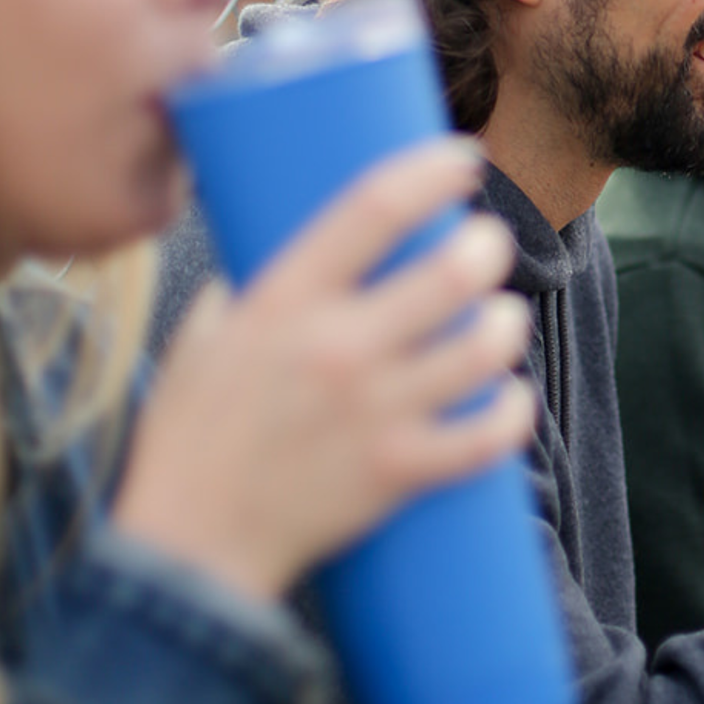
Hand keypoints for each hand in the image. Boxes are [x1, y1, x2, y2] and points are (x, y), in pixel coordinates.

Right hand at [114, 138, 535, 602]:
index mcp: (283, 301)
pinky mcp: (398, 472)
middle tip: (488, 249)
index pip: (374, 207)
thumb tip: (297, 250)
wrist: (190, 545)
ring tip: (502, 320)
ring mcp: (373, 413)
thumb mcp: (202, 337)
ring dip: (507, 326)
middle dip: (489, 249)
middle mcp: (336, 349)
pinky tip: (512, 397)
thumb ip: (252, 289)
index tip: (465, 158)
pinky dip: (513, 413)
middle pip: (452, 274)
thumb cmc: (192, 435)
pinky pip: (488, 436)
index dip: (432, 170)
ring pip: (484, 350)